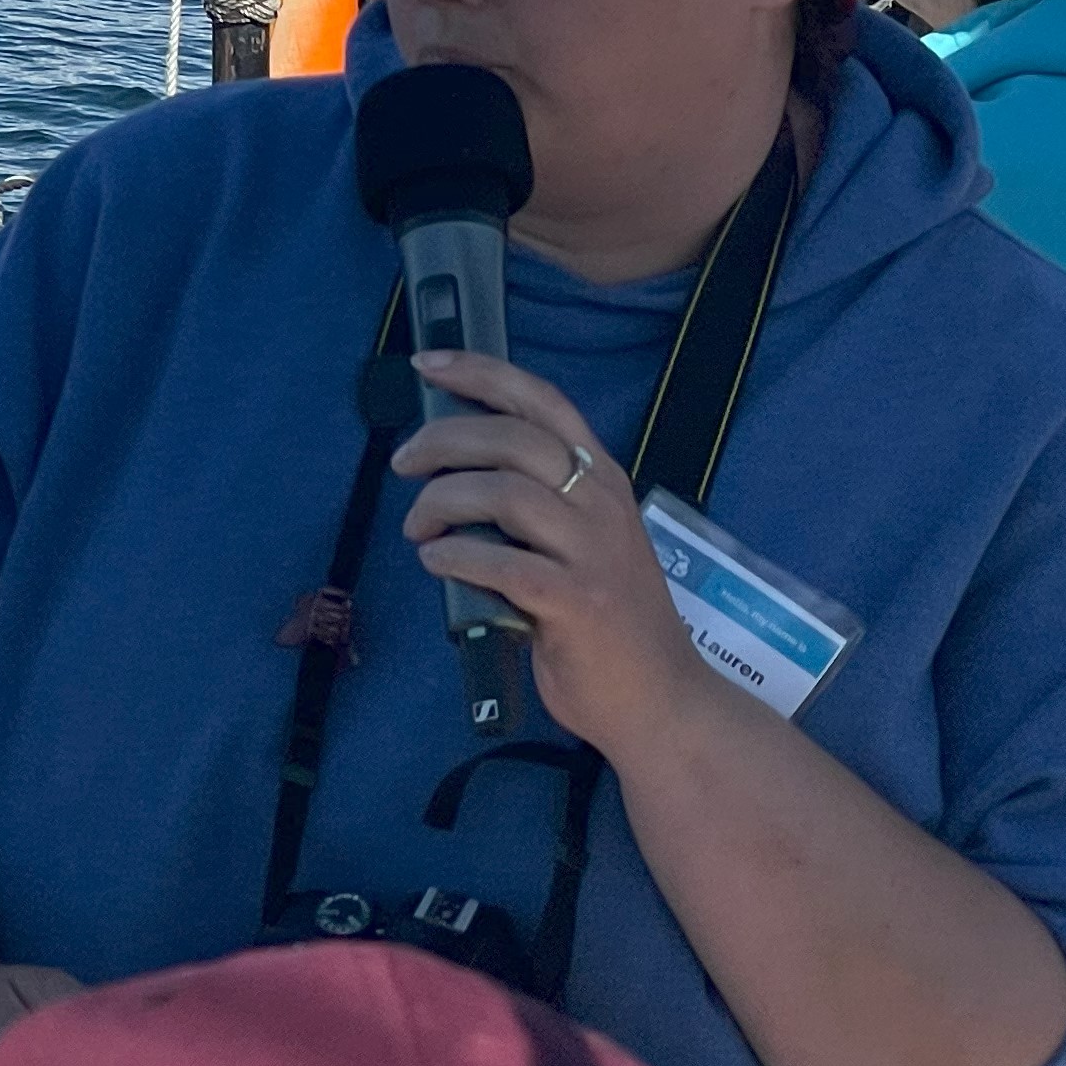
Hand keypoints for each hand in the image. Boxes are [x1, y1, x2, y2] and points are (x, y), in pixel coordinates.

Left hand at [393, 349, 719, 761]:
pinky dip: (455, 557)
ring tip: (418, 530)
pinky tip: (437, 564)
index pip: (543, 401)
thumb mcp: (582, 542)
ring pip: (502, 493)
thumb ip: (536, 501)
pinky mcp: (577, 604)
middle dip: (442, 441)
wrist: (662, 702)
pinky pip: (500, 563)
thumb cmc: (606, 621)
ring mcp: (594, 554)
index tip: (427, 363)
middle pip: (511, 439)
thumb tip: (452, 468)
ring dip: (441, 503)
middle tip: (403, 465)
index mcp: (603, 480)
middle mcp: (602, 506)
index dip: (481, 373)